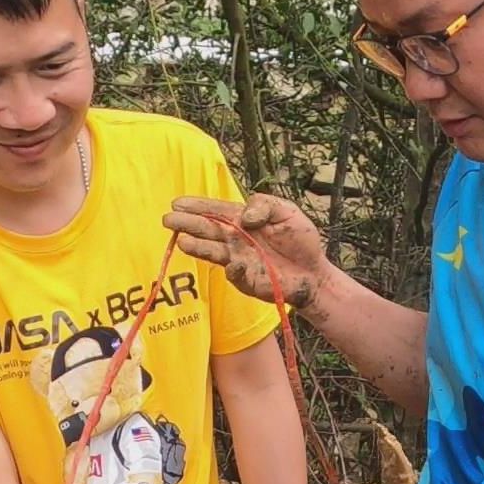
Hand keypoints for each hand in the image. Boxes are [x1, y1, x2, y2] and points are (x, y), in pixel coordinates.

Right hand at [163, 194, 328, 308]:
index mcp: (242, 220)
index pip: (216, 211)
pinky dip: (234, 270)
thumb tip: (244, 216)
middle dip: (188, 225)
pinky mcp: (247, 281)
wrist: (314, 272)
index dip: (197, 206)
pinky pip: (237, 275)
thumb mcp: (287, 211)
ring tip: (182, 242)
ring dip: (199, 248)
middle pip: (208, 231)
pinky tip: (231, 263)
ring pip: (215, 253)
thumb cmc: (300, 240)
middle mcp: (236, 240)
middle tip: (168, 220)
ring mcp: (239, 260)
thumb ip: (265, 205)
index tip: (178, 203)